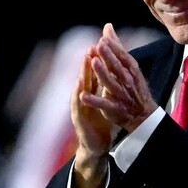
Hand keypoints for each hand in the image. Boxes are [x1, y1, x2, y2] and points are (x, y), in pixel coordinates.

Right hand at [70, 45, 113, 187]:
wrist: (96, 143)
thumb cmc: (99, 119)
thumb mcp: (104, 98)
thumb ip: (105, 83)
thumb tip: (109, 66)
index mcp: (91, 91)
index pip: (94, 72)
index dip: (97, 58)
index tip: (100, 43)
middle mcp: (83, 97)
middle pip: (85, 77)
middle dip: (87, 64)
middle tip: (89, 49)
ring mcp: (79, 108)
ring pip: (79, 92)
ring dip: (80, 80)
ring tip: (82, 69)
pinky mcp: (79, 121)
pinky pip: (79, 109)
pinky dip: (79, 100)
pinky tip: (79, 93)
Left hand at [81, 22, 157, 131]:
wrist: (143, 114)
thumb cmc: (132, 85)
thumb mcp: (127, 64)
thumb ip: (116, 46)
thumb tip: (107, 26)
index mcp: (130, 69)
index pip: (122, 57)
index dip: (114, 48)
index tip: (104, 39)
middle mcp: (127, 81)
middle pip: (117, 68)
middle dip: (109, 57)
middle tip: (99, 46)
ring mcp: (121, 95)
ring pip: (110, 83)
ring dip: (102, 73)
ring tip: (93, 63)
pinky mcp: (114, 108)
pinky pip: (103, 104)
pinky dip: (94, 100)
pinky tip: (82, 96)